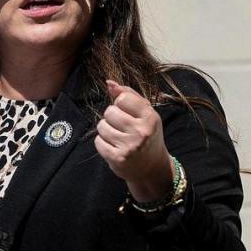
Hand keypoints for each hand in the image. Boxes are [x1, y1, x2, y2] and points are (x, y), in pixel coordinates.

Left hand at [94, 80, 174, 202]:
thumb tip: (109, 83)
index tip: (128, 113)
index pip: (122, 98)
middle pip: (109, 112)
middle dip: (112, 118)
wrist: (152, 167)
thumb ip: (129, 95)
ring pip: (101, 126)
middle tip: (122, 127)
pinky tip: (114, 147)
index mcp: (150, 117)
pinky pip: (98, 141)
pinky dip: (102, 143)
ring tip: (118, 137)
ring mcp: (129, 146)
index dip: (121, 104)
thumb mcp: (145, 113)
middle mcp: (141, 131)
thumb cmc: (147, 134)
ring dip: (106, 130)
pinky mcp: (117, 158)